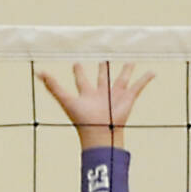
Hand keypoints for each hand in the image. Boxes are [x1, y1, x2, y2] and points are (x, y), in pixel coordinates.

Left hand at [36, 62, 154, 149]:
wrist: (100, 132)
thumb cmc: (82, 119)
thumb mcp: (66, 99)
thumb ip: (53, 87)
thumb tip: (37, 72)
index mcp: (87, 94)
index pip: (81, 80)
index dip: (78, 72)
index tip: (76, 63)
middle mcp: (101, 94)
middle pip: (102, 77)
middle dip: (103, 68)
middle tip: (103, 58)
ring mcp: (115, 96)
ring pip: (121, 79)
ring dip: (126, 70)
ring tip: (130, 61)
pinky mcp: (128, 98)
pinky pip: (139, 86)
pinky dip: (146, 79)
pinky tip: (153, 72)